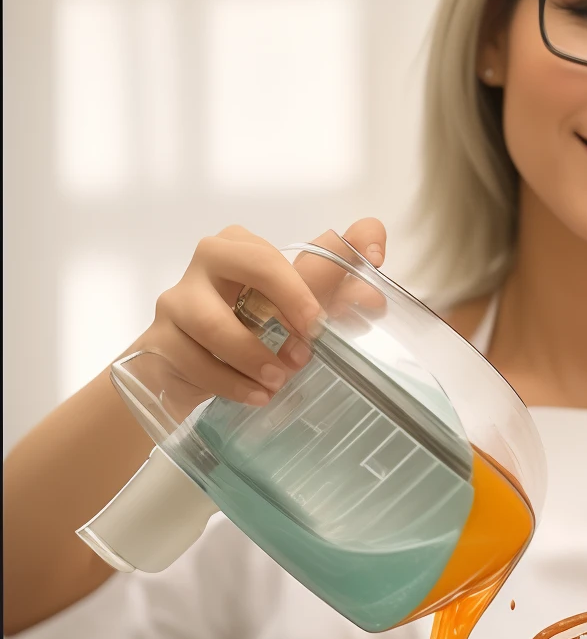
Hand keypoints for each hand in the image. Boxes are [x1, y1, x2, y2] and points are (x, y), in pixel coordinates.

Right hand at [133, 218, 387, 406]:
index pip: (280, 250)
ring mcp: (176, 300)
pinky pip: (194, 360)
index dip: (321, 278)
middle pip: (248, 263)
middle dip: (289, 301)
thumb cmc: (243, 331)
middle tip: (311, 343)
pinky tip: (256, 396)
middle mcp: (207, 262)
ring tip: (279, 381)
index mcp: (241, 246)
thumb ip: (333, 279)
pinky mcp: (158, 341)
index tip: (352, 311)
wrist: (181, 374)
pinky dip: (230, 383)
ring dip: (252, 354)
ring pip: (212, 321)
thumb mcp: (292, 308)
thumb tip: (375, 242)